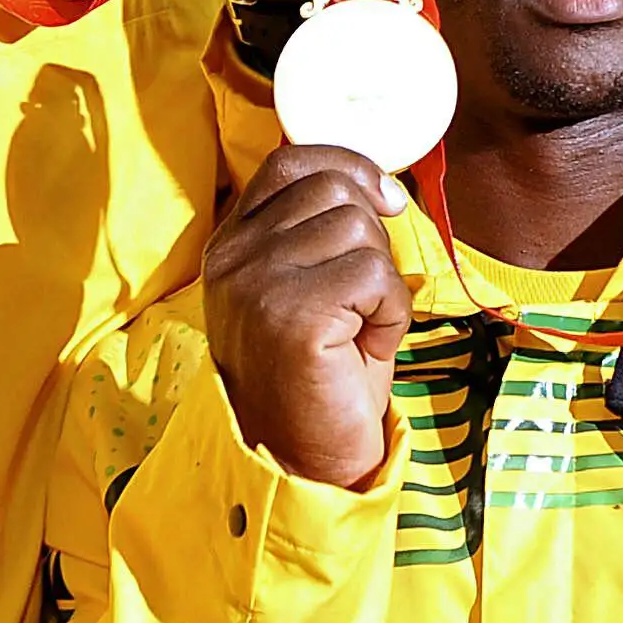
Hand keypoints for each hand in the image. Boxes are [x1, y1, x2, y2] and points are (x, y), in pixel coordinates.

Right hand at [201, 144, 408, 490]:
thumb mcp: (309, 286)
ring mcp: (257, 283)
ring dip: (382, 281)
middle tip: (365, 297)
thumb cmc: (319, 375)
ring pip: (358, 228)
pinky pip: (375, 274)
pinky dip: (391, 311)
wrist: (303, 459)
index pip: (289, 163)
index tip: (385, 200)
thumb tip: (380, 186)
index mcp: (231, 244)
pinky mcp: (293, 315)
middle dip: (372, 236)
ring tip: (361, 328)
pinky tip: (368, 346)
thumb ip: (321, 231)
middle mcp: (234, 258)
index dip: (348, 166)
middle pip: (333, 189)